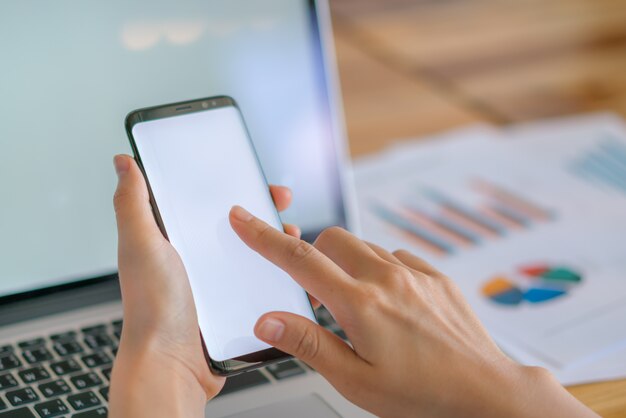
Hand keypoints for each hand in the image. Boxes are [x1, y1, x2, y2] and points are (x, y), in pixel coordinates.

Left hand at [108, 155, 299, 416]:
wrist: (172, 366)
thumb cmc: (152, 310)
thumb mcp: (141, 246)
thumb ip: (133, 204)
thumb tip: (123, 164)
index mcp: (176, 241)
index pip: (211, 204)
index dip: (236, 188)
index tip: (259, 182)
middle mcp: (199, 260)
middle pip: (241, 227)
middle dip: (267, 216)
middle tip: (283, 212)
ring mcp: (220, 284)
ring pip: (257, 256)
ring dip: (279, 247)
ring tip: (294, 244)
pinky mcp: (236, 307)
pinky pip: (263, 285)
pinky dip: (280, 277)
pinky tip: (293, 274)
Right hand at [229, 207, 597, 417]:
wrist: (485, 391)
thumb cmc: (423, 394)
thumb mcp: (355, 381)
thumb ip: (309, 344)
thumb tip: (269, 321)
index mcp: (360, 305)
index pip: (299, 260)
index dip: (264, 237)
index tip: (244, 218)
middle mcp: (387, 279)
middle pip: (332, 239)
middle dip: (314, 254)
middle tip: (318, 290)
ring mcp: (414, 274)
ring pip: (364, 246)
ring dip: (348, 264)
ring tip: (357, 304)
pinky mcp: (435, 275)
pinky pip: (396, 256)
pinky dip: (381, 269)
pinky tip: (390, 300)